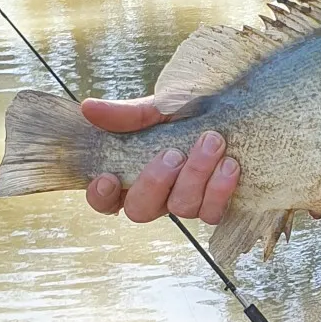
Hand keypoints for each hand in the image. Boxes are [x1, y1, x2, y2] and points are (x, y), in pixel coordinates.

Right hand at [79, 96, 239, 223]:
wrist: (233, 108)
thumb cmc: (188, 111)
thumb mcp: (158, 108)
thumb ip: (126, 114)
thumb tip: (87, 108)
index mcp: (133, 172)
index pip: (104, 200)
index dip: (102, 196)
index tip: (109, 176)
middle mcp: (156, 195)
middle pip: (140, 210)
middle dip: (155, 182)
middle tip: (173, 153)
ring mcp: (184, 203)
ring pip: (181, 209)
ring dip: (195, 175)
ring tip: (212, 141)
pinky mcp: (214, 206)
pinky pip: (212, 213)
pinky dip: (220, 189)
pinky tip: (230, 164)